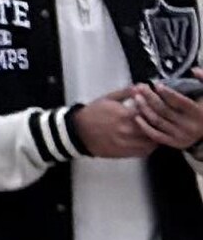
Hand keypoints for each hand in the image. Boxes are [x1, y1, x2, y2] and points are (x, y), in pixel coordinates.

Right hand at [76, 88, 202, 153]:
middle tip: (161, 121)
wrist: (78, 132)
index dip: (155, 111)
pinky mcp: (124, 153)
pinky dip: (149, 147)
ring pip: (150, 142)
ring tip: (157, 132)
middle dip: (158, 125)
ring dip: (155, 137)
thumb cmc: (93, 113)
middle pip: (152, 129)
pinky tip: (148, 142)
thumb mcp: (108, 98)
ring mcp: (126, 143)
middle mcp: (127, 130)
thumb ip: (126, 92)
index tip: (158, 109)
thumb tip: (141, 86)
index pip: (149, 113)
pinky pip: (143, 152)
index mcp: (124, 114)